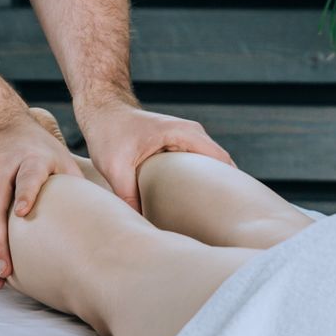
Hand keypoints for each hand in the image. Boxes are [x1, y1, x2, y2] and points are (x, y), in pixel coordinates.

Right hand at [0, 110, 82, 289]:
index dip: (25, 193)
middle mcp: (3, 165)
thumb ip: (75, 186)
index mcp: (31, 158)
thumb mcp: (62, 159)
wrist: (1, 127)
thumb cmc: (42, 151)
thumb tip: (111, 218)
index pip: (27, 176)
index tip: (23, 213)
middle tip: (6, 269)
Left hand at [74, 98, 235, 215]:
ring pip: (209, 168)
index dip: (232, 187)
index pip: (222, 162)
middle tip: (223, 223)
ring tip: (209, 219)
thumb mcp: (115, 166)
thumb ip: (128, 196)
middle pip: (221, 167)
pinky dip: (197, 183)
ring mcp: (187, 139)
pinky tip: (190, 206)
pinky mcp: (179, 146)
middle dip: (223, 192)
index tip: (233, 213)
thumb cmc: (109, 132)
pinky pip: (197, 167)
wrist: (102, 110)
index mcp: (186, 134)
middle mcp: (193, 134)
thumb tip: (139, 225)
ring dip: (210, 188)